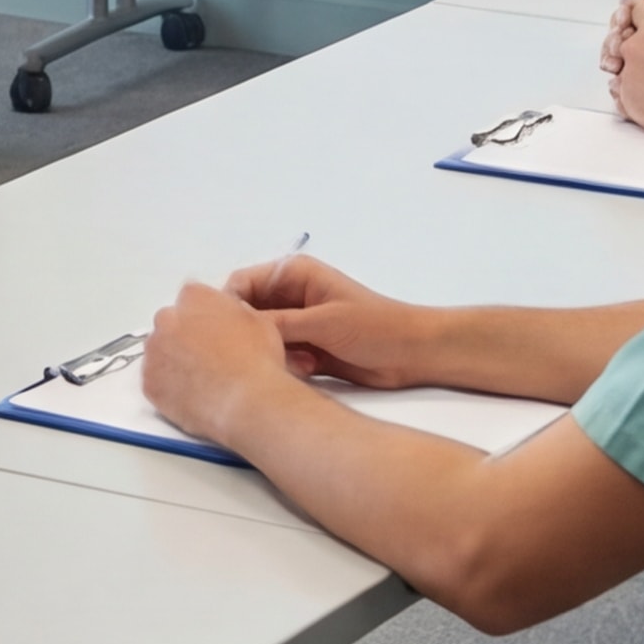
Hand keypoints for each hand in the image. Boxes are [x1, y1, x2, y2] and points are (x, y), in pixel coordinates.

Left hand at [138, 271, 303, 446]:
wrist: (246, 402)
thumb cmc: (257, 360)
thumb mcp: (258, 320)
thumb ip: (234, 310)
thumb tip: (227, 316)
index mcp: (195, 297)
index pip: (192, 296)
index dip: (204, 315)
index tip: (213, 330)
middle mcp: (167, 318)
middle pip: (170, 321)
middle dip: (184, 335)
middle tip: (207, 357)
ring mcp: (154, 350)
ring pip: (159, 350)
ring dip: (173, 359)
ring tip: (200, 379)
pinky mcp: (148, 381)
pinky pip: (154, 380)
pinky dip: (167, 386)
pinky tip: (191, 395)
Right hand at [235, 252, 436, 393]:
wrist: (412, 355)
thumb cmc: (375, 327)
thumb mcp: (323, 322)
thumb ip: (278, 322)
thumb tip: (237, 325)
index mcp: (293, 274)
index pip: (242, 284)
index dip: (231, 307)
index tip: (233, 333)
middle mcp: (290, 296)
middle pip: (248, 314)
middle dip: (254, 335)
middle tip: (273, 351)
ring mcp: (296, 323)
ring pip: (262, 338)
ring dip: (274, 352)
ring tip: (302, 362)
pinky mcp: (304, 347)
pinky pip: (278, 355)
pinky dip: (288, 364)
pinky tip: (310, 368)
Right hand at [594, 0, 643, 79]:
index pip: (634, 5)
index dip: (623, 14)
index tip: (623, 25)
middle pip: (624, 31)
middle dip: (614, 40)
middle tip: (614, 52)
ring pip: (628, 54)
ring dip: (615, 60)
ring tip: (615, 69)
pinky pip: (639, 75)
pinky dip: (627, 80)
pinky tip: (623, 87)